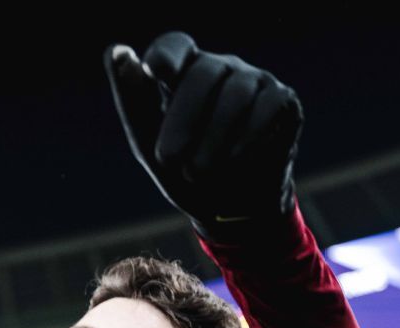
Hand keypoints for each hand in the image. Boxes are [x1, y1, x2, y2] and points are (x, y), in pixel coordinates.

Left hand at [104, 32, 301, 235]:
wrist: (229, 210)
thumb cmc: (184, 171)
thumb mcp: (149, 142)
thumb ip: (132, 98)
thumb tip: (116, 51)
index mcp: (184, 73)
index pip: (176, 46)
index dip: (167, 55)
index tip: (155, 71)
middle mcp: (222, 69)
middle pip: (204, 71)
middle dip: (183, 117)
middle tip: (168, 158)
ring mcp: (256, 81)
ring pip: (236, 93)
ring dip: (213, 137)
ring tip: (197, 171)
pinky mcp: (284, 101)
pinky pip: (267, 108)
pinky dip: (247, 138)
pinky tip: (232, 161)